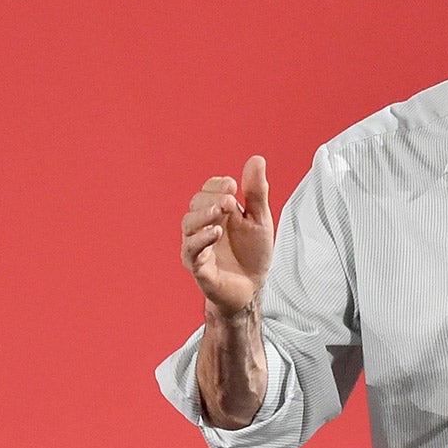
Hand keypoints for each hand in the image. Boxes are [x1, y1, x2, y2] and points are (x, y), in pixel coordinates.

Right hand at [180, 155, 273, 315]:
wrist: (252, 289)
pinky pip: (191, 249)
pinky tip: (215, 233)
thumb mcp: (259, 219)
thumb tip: (256, 159)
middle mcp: (202, 226)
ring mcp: (197, 245)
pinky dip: (201, 238)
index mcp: (216, 212)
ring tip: (221, 213)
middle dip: (213, 198)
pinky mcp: (197, 266)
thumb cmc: (253, 254)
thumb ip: (256, 192)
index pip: (207, 189)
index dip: (217, 184)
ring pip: (188, 223)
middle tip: (232, 203)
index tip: (233, 186)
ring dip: (204, 214)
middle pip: (195, 202)